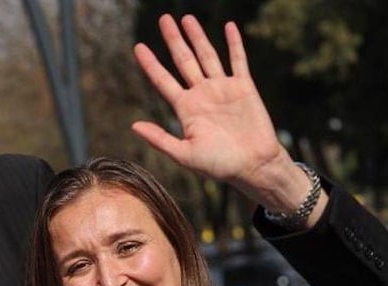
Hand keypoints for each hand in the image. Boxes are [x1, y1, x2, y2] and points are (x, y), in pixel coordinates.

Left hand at [132, 15, 314, 214]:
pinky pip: (238, 60)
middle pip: (183, 61)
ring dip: (197, 37)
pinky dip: (234, 43)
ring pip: (207, 55)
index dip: (150, 64)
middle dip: (173, 40)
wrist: (253, 166)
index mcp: (185, 109)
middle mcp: (201, 95)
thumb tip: (133, 126)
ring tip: (186, 18)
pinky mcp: (244, 87)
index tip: (138, 47)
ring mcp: (222, 89)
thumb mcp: (185, 155)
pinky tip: (228, 27)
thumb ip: (160, 139)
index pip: (163, 80)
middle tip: (164, 19)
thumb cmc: (219, 165)